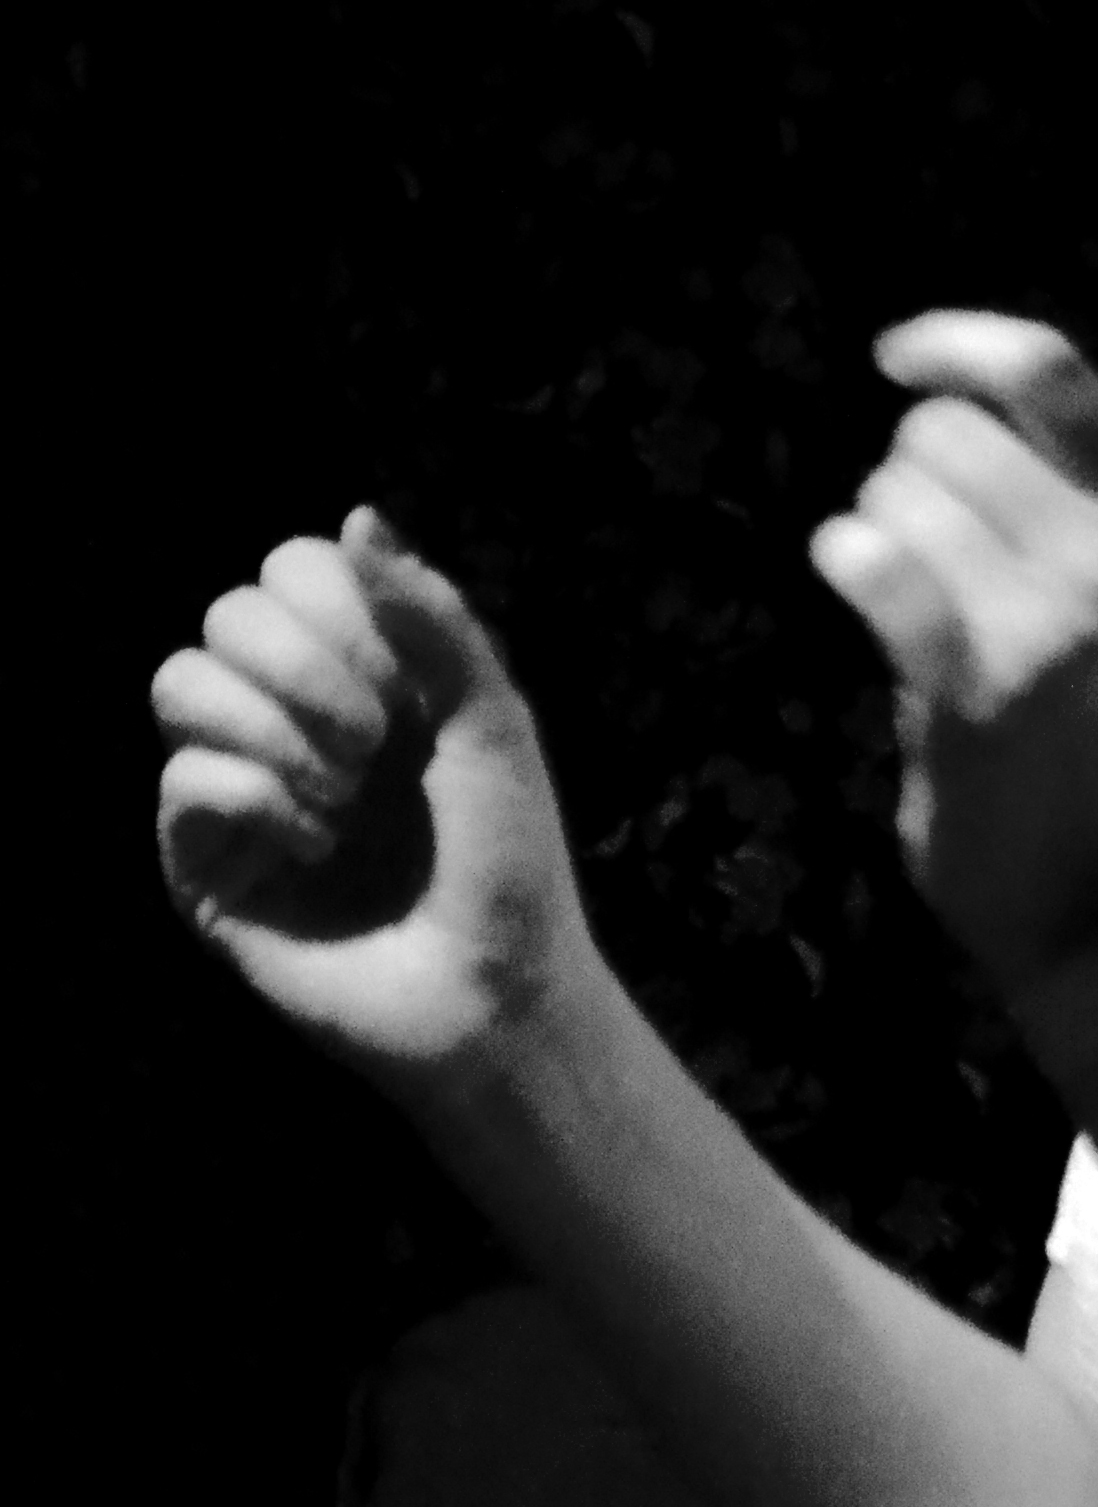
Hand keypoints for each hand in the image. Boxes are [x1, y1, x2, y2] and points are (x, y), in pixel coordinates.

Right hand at [151, 511, 597, 1086]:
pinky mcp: (205, 869)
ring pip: (178, 685)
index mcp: (358, 673)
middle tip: (377, 743)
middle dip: (308, 668)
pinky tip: (317, 845)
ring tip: (344, 797)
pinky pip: (182, 780)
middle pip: (225, 615)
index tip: (407, 688)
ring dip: (275, 730)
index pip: (288, 570)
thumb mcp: (492, 719)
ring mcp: (240, 794)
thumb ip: (432, 616)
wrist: (497, 992)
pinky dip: (258, 799)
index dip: (340, 609)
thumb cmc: (510, 861)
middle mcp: (288, 721)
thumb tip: (356, 514)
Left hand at [810, 314, 1097, 992]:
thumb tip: (941, 393)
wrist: (1091, 884)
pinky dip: (849, 560)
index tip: (895, 358)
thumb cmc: (1076, 720)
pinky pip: (881, 568)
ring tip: (920, 606)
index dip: (955, 344)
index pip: (1050, 373)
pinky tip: (851, 576)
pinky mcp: (985, 692)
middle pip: (944, 432)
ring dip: (881, 532)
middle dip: (910, 477)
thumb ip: (1055, 489)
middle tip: (933, 558)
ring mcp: (1056, 627)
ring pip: (898, 497)